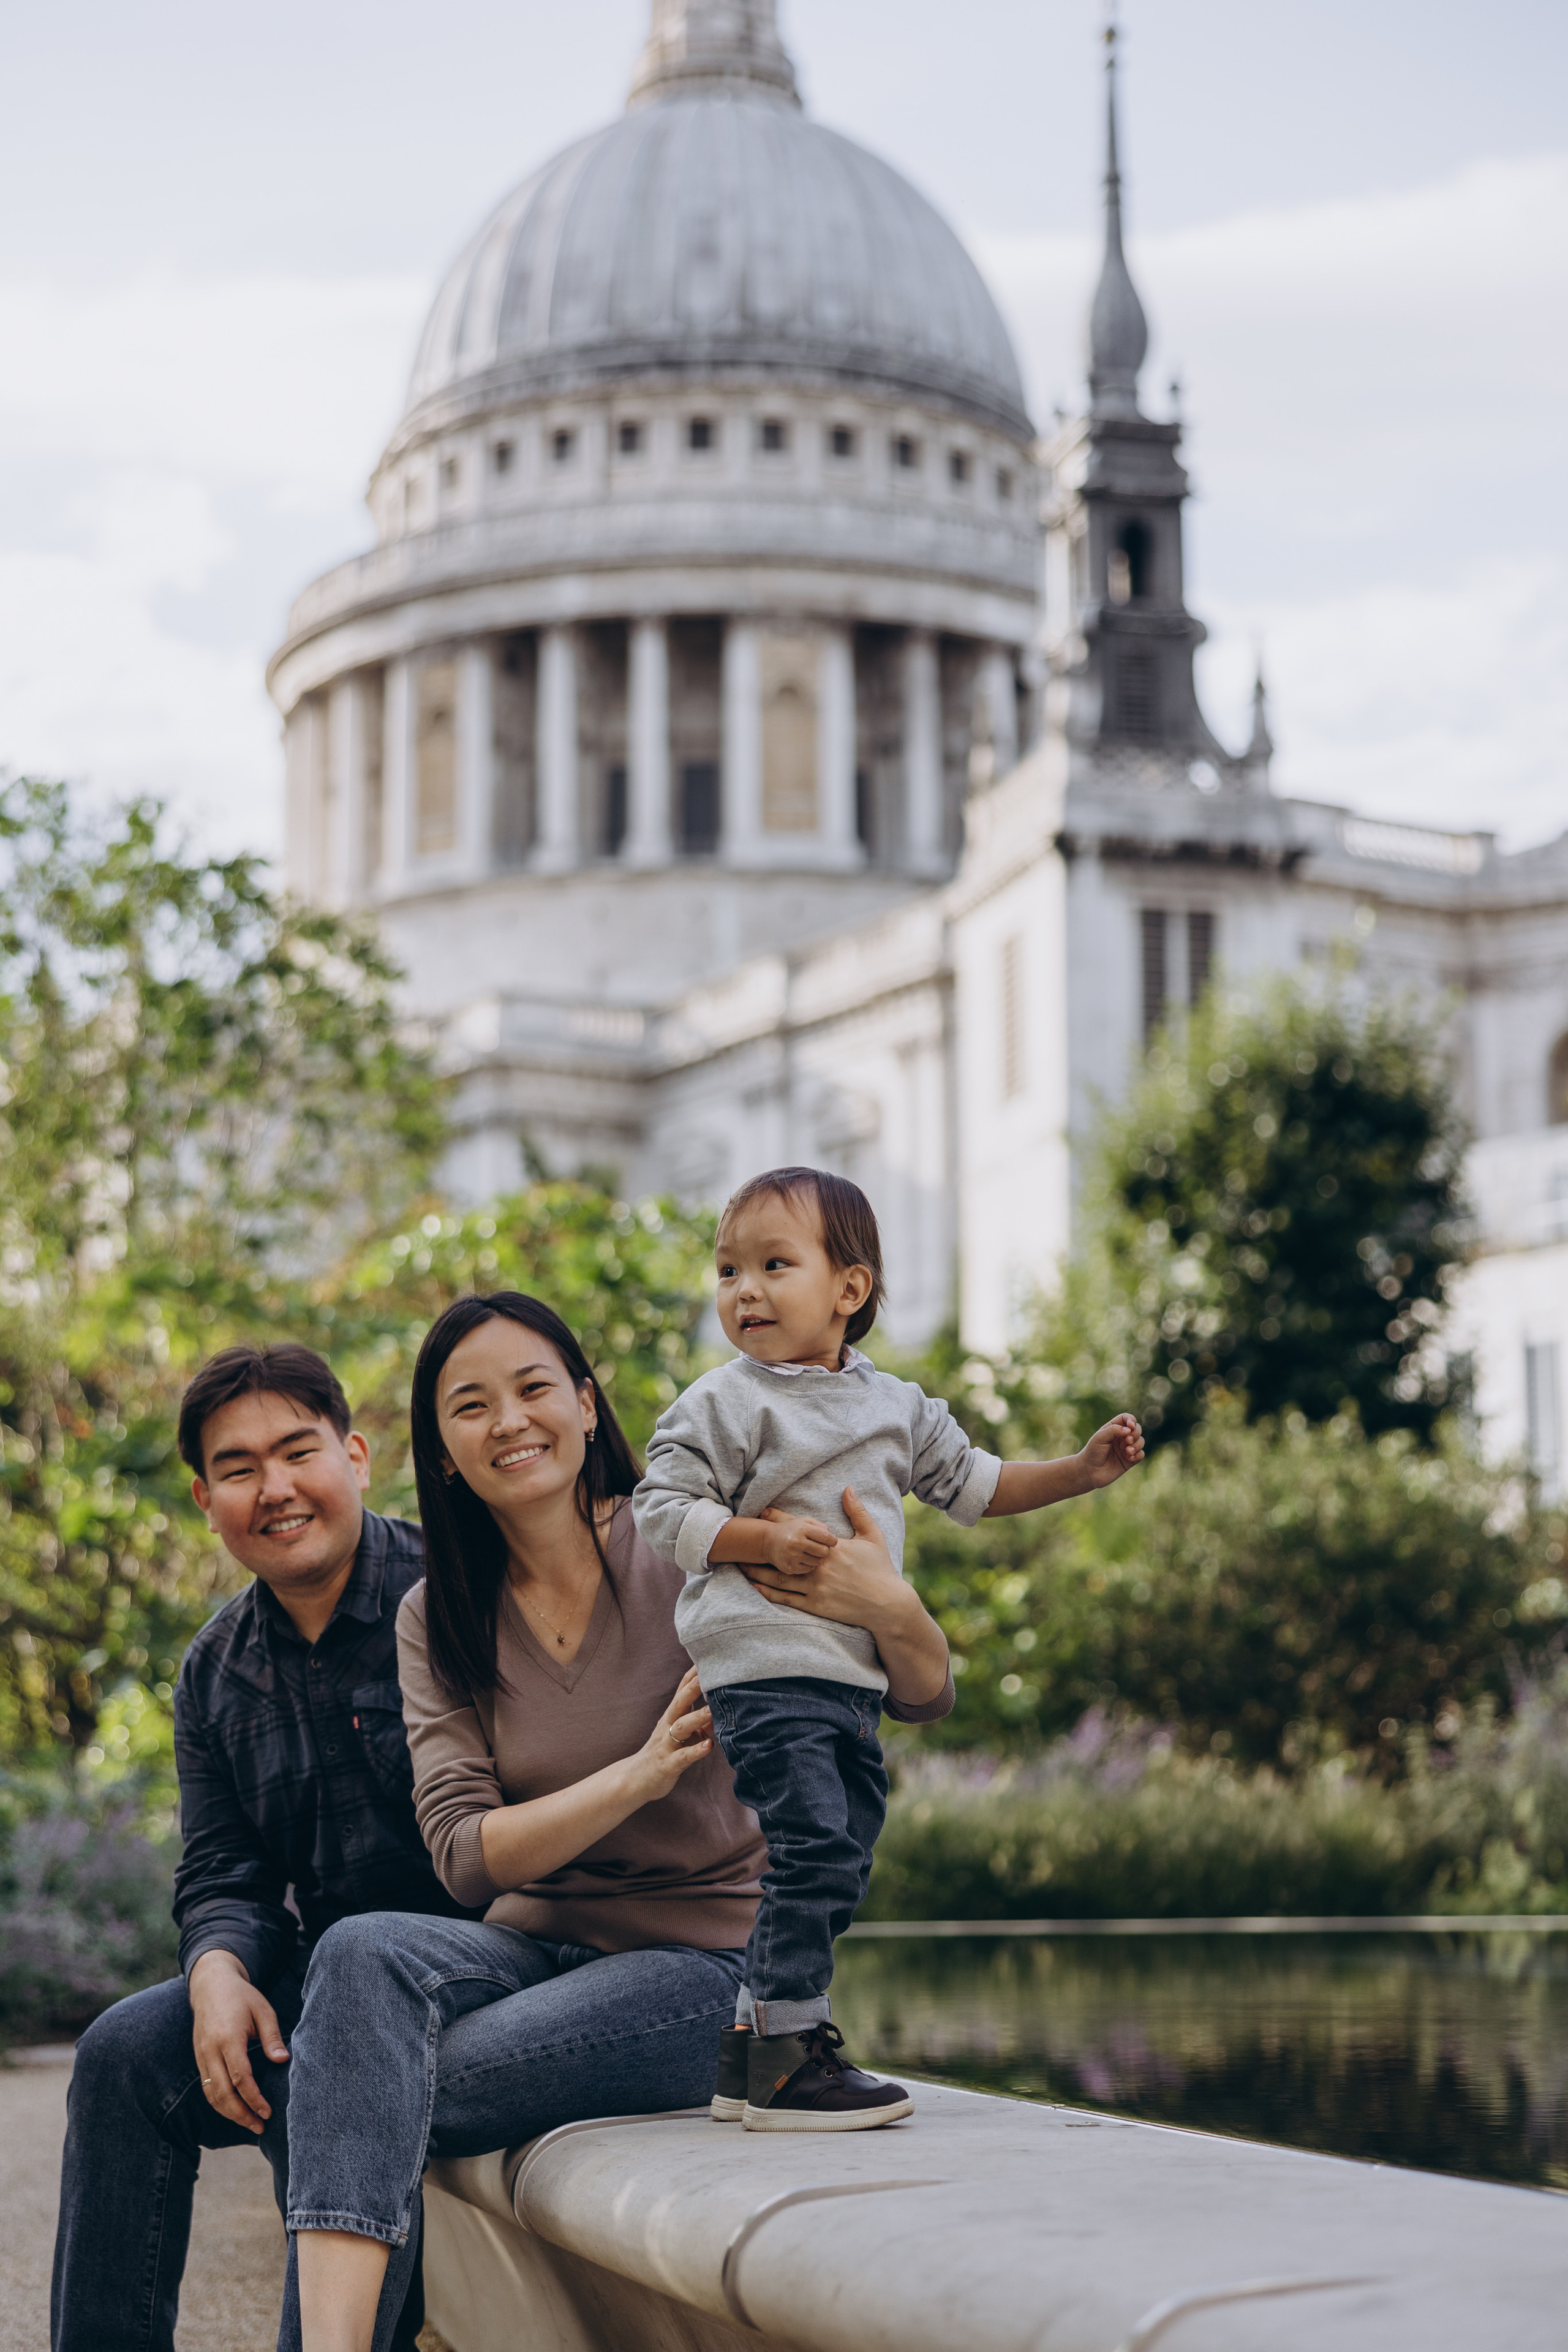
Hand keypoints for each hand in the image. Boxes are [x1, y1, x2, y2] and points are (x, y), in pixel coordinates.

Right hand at [188, 1949, 288, 2133]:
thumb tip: (282, 2060)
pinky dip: (219, 2103)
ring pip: (212, 2095)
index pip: (240, 2077)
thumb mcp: (262, 2009)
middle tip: (260, 2126)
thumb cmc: (242, 1996)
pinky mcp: (199, 2059)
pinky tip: (235, 2110)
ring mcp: (201, 2056)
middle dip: (241, 2114)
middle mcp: (210, 2050)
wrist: (211, 1984)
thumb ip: (271, 2036)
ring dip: (230, 2114)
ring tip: (250, 2124)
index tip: (268, 2112)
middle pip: (223, 2093)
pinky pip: (207, 2088)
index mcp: (228, 2038)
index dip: (254, 2099)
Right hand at [628, 1665, 713, 1803]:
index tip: (707, 1658)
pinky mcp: (668, 1765)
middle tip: (709, 1674)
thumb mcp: (683, 1734)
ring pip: (680, 1727)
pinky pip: (683, 1757)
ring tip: (712, 1710)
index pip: (682, 1690)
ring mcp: (666, 1745)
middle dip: (692, 1688)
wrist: (637, 1779)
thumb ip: (701, 1722)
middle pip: (679, 1703)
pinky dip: (696, 1751)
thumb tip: (721, 1708)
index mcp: (671, 1716)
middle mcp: (667, 1726)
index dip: (693, 1675)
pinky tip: (709, 1746)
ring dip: (696, 1717)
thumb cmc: (665, 1752)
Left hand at [744, 1488, 904, 1631]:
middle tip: (742, 1539)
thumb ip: (858, 1512)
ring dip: (758, 1571)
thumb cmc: (880, 1569)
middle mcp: (819, 1567)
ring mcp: (816, 1588)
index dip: (779, 1520)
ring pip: (779, 1579)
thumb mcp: (872, 1536)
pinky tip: (754, 1587)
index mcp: (831, 1548)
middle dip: (761, 1547)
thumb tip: (848, 1488)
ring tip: (740, 1564)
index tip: (763, 1512)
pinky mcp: (815, 1606)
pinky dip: (768, 1593)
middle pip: (783, 1555)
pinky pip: (787, 1599)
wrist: (887, 1604)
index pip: (799, 1530)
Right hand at [758, 1508, 838, 1574]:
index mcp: (802, 1529)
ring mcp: (793, 1556)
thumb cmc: (791, 1530)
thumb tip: (832, 1538)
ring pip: (818, 1561)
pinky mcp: (790, 1568)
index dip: (832, 1540)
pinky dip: (808, 1565)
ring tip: (809, 1552)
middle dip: (824, 1549)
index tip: (831, 1541)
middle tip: (819, 1547)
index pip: (827, 1537)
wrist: (767, 1541)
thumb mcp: (804, 1522)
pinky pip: (809, 1569)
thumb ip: (820, 1526)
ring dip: (816, 1558)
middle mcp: (797, 1542)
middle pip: (824, 1551)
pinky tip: (802, 1559)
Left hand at [1077, 1413, 1144, 1488]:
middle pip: (1137, 1429)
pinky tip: (1129, 1458)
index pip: (1126, 1418)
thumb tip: (1129, 1429)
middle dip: (1135, 1433)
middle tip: (1128, 1440)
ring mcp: (1126, 1448)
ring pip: (1141, 1441)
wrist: (1089, 1471)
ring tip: (1128, 1451)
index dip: (1131, 1420)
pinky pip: (1141, 1454)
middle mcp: (1121, 1437)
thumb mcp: (1099, 1438)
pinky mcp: (1130, 1460)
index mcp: (1113, 1428)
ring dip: (1137, 1445)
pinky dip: (1138, 1455)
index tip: (1130, 1426)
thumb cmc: (1092, 1452)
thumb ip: (1113, 1430)